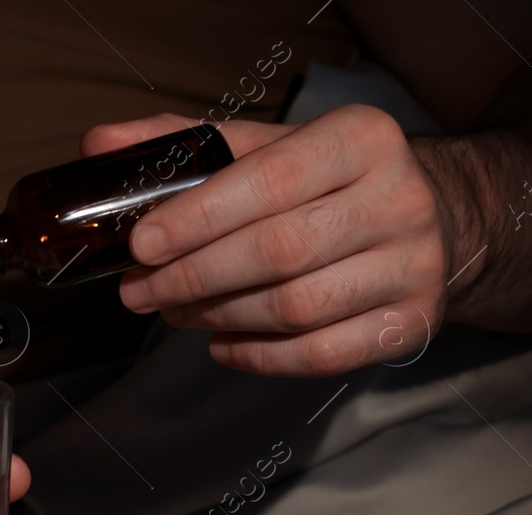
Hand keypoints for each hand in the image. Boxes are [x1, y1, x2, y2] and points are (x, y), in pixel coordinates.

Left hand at [84, 105, 451, 375]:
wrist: (433, 216)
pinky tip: (220, 345)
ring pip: (295, 308)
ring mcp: (412, 266)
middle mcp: (398, 199)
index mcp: (360, 139)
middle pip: (278, 252)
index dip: (197, 219)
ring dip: (217, 317)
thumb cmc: (327, 183)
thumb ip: (187, 144)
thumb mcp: (268, 147)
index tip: (140, 245)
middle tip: (138, 292)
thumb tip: (98, 145)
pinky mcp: (411, 324)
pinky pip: (320, 355)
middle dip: (192, 278)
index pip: (269, 182)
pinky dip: (258, 358)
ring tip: (174, 314)